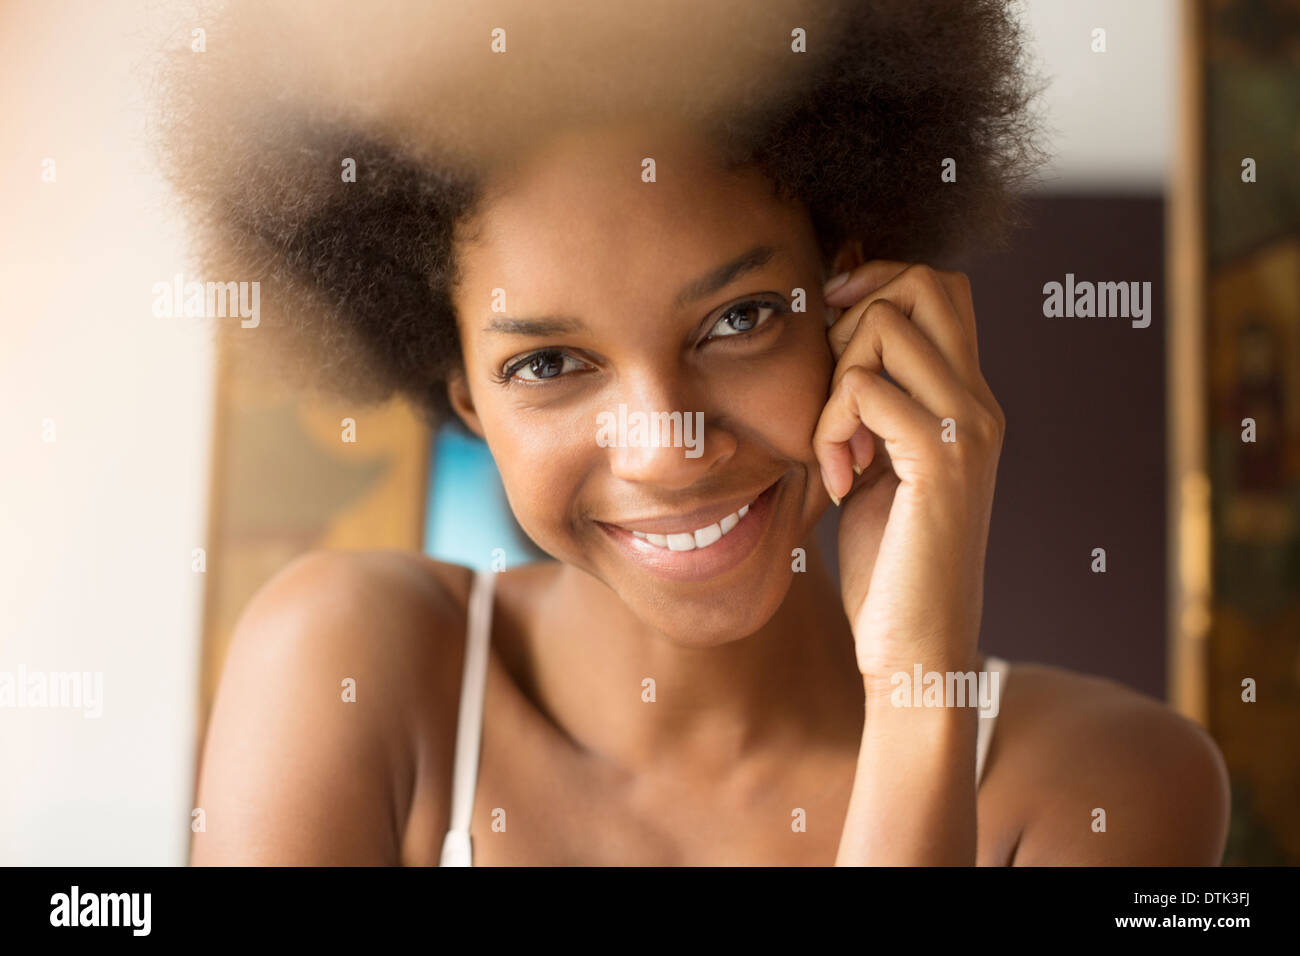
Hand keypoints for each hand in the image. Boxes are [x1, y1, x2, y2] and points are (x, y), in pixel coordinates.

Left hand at [813, 261, 1004, 689]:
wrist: (918, 647)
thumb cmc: (889, 564)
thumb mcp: (876, 467)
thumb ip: (869, 408)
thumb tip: (831, 342)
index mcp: (968, 401)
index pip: (939, 288)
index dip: (877, 286)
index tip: (831, 342)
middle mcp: (980, 404)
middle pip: (923, 283)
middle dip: (853, 315)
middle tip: (832, 391)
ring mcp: (969, 429)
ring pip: (884, 328)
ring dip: (833, 382)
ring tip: (836, 450)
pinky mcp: (941, 461)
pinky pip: (863, 390)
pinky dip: (829, 428)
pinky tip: (839, 479)